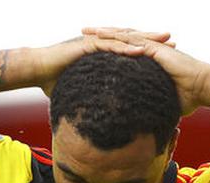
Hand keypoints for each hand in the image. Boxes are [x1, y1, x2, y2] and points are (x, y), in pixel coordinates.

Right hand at [32, 29, 175, 98]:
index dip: (148, 50)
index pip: (129, 49)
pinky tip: (138, 50)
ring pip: (124, 39)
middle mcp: (101, 43)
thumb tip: (99, 116)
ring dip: (143, 39)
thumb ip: (91, 98)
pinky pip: (108, 45)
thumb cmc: (54, 80)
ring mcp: (94, 43)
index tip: (166, 53)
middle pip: (131, 40)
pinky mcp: (86, 45)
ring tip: (162, 41)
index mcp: (102, 52)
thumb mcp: (80, 90)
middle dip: (152, 39)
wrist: (37, 70)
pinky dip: (124, 48)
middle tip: (172, 39)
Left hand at [81, 27, 209, 115]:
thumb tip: (148, 125)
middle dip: (101, 36)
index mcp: (150, 59)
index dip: (110, 48)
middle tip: (84, 33)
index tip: (94, 50)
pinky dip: (115, 37)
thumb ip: (153, 107)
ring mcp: (151, 47)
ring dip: (103, 32)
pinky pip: (131, 40)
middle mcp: (149, 49)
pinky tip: (101, 35)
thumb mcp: (164, 102)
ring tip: (86, 30)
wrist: (203, 88)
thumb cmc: (189, 97)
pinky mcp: (154, 48)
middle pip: (120, 39)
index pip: (125, 51)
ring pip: (123, 35)